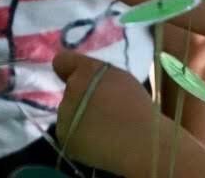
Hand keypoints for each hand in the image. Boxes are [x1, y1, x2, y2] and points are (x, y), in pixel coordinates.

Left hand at [53, 51, 156, 176]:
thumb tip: (77, 78)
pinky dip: (79, 139)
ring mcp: (65, 113)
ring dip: (80, 120)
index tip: (73, 78)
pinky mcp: (63, 136)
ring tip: (105, 131)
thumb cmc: (138, 110)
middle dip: (82, 100)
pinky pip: (68, 134)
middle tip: (104, 113)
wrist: (143, 143)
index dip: (67, 70)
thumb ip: (97, 76)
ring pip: (69, 114)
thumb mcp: (120, 80)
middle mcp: (72, 87)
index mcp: (87, 70)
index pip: (62, 61)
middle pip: (70, 91)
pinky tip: (97, 143)